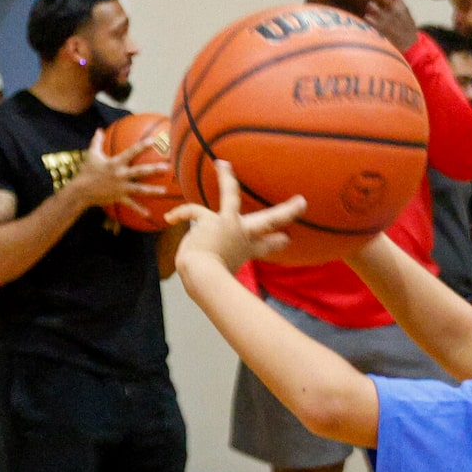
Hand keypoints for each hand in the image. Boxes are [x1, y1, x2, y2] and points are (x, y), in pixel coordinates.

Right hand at [66, 130, 174, 213]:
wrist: (80, 191)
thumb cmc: (86, 171)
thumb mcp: (91, 155)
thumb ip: (97, 142)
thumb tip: (99, 130)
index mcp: (115, 163)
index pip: (131, 152)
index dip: (142, 146)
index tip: (153, 141)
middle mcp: (120, 175)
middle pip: (140, 171)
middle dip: (154, 169)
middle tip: (167, 167)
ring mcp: (120, 187)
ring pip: (139, 189)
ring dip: (152, 191)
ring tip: (164, 191)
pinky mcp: (118, 198)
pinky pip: (130, 205)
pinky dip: (139, 210)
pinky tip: (148, 214)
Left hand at [168, 160, 305, 273]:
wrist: (203, 274)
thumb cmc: (210, 283)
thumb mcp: (221, 281)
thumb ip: (221, 285)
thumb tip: (223, 307)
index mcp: (245, 250)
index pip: (264, 246)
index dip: (276, 243)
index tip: (286, 239)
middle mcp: (241, 235)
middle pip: (269, 221)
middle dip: (288, 211)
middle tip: (301, 203)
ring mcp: (229, 224)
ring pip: (230, 194)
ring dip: (227, 179)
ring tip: (223, 165)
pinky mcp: (213, 218)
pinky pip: (193, 209)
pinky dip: (180, 213)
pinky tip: (170, 218)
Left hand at [362, 0, 418, 53]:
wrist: (411, 47)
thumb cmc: (407, 30)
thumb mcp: (407, 16)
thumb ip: (399, 5)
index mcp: (403, 8)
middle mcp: (395, 12)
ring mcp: (387, 20)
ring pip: (372, 6)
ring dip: (371, 5)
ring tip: (372, 7)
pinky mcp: (380, 28)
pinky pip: (368, 18)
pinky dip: (368, 17)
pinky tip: (369, 18)